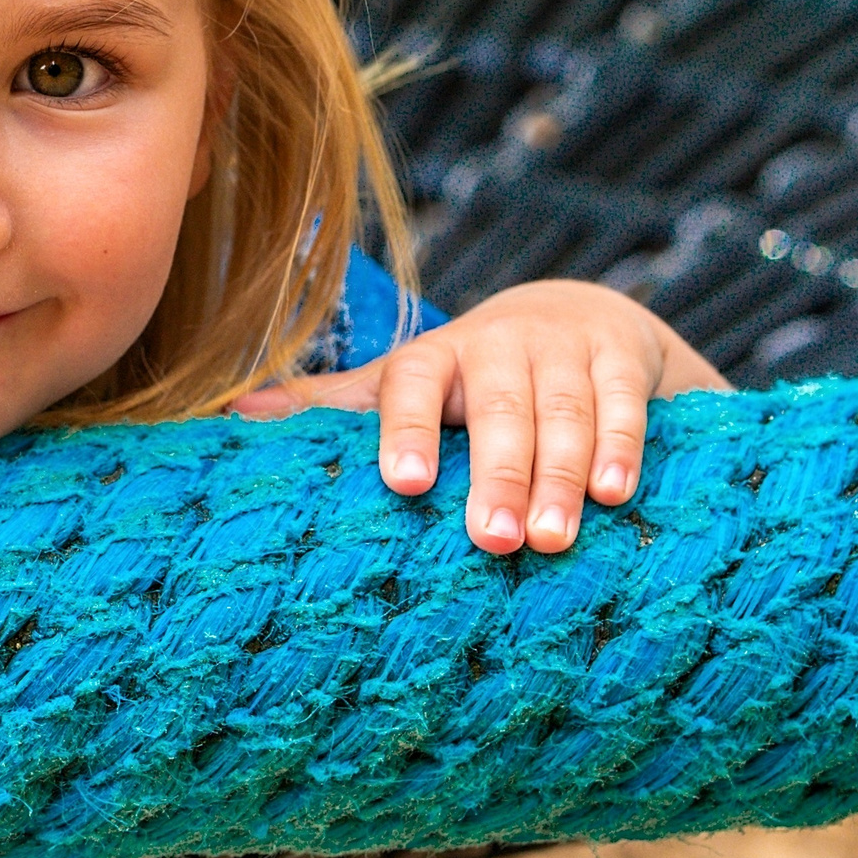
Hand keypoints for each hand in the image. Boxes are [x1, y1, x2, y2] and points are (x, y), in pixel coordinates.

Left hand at [232, 280, 726, 555]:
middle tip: (492, 541)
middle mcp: (495, 344)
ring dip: (559, 473)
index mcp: (432, 357)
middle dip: (495, 473)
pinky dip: (620, 446)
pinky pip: (624, 403)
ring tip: (553, 540)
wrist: (580, 315)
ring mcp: (562, 349)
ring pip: (560, 411)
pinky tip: (614, 495)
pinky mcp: (622, 358)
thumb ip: (334, 405)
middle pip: (493, 408)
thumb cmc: (469, 375)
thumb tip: (233, 414)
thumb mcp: (405, 383)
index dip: (404, 428)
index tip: (403, 484)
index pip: (410, 383)